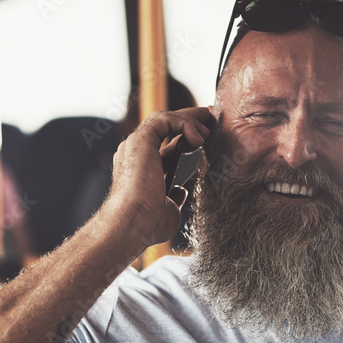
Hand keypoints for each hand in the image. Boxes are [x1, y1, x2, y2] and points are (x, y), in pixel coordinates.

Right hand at [106, 107, 213, 246]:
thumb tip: (180, 190)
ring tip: (207, 130)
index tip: (205, 136)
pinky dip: (185, 123)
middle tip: (209, 118)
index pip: (164, 144)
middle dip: (189, 119)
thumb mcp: (168, 210)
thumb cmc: (146, 224)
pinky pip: (165, 120)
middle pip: (164, 126)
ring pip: (165, 118)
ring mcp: (136, 145)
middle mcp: (135, 152)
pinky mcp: (141, 140)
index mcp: (140, 167)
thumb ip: (174, 198)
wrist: (132, 223)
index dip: (185, 137)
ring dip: (189, 120)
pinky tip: (198, 139)